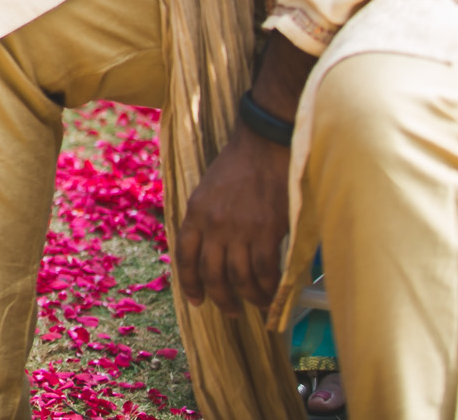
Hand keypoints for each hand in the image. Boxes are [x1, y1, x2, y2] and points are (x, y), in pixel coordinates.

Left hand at [174, 118, 291, 312]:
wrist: (263, 146)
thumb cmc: (237, 166)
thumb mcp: (207, 191)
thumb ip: (204, 219)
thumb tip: (209, 250)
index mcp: (195, 213)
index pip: (185, 257)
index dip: (189, 283)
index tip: (196, 301)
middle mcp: (213, 225)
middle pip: (212, 273)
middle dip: (219, 298)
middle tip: (230, 311)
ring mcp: (240, 229)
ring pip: (240, 277)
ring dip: (248, 297)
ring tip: (255, 304)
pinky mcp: (267, 230)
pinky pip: (266, 270)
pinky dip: (269, 286)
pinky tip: (273, 293)